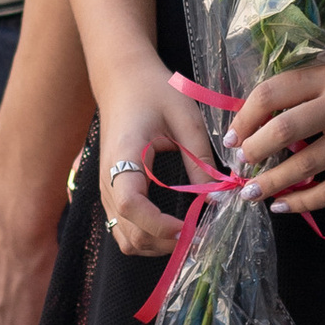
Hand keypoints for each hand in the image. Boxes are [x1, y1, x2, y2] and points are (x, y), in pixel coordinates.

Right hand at [96, 48, 221, 259]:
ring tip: (191, 235)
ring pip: (125, 238)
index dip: (159, 225)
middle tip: (202, 237)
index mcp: (124, 156)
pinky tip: (174, 229)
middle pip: (128, 232)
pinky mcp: (112, 192)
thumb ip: (201, 158)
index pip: (130, 204)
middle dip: (166, 244)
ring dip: (157, 246)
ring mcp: (106, 189)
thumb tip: (218, 197)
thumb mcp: (185, 118)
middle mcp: (108, 179)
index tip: (190, 228)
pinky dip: (148, 238)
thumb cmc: (154, 90)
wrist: (122, 79)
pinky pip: (124, 228)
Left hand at [225, 44, 324, 217]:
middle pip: (284, 130)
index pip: (273, 92)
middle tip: (241, 166)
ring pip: (307, 166)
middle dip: (253, 152)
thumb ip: (310, 92)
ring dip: (272, 183)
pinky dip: (306, 202)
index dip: (244, 117)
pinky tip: (286, 206)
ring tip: (253, 193)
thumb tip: (260, 124)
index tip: (231, 137)